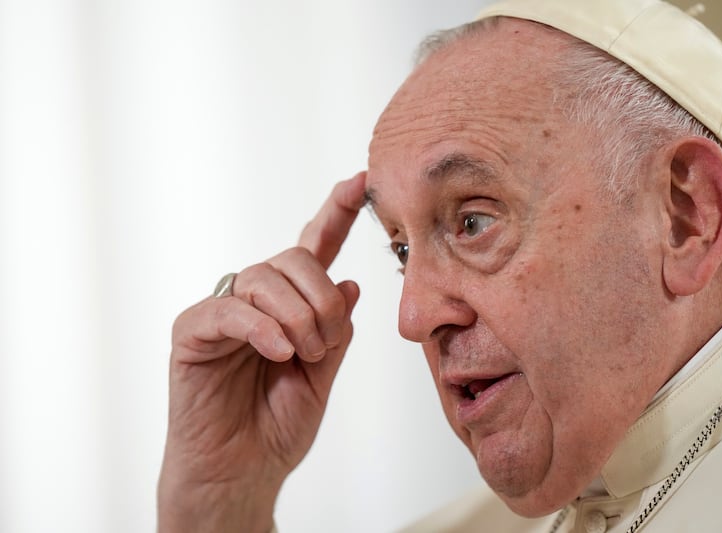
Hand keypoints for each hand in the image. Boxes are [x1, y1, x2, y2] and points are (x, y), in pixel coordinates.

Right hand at [157, 172, 365, 532]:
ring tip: (301, 358)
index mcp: (290, 305)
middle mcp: (256, 300)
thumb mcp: (324, 374)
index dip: (336, 213)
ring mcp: (222, 312)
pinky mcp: (193, 332)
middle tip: (324, 347)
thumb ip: (335, 329)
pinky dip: (262, 328)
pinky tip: (278, 353)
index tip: (360, 180)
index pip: (314, 247)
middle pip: (292, 258)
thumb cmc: (279, 425)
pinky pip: (229, 309)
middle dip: (320, 300)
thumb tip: (350, 281)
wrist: (242, 472)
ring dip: (296, 318)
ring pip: (263, 278)